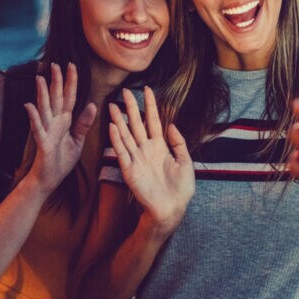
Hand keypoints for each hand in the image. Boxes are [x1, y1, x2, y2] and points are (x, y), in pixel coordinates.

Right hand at [23, 63, 97, 192]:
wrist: (49, 179)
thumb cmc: (61, 160)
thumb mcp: (77, 141)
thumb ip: (83, 123)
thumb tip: (92, 104)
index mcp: (64, 121)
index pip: (69, 97)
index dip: (71, 82)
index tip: (72, 65)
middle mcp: (54, 123)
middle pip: (56, 98)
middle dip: (56, 81)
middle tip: (55, 64)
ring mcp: (47, 131)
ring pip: (45, 108)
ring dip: (42, 94)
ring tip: (40, 78)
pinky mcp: (42, 143)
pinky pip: (37, 128)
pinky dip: (33, 117)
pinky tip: (29, 105)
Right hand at [108, 87, 194, 232]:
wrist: (172, 208)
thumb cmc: (181, 188)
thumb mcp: (185, 162)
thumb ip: (179, 143)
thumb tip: (172, 125)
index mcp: (160, 147)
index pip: (153, 121)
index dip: (150, 105)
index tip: (147, 90)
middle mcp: (146, 150)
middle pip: (136, 124)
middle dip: (130, 107)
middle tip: (124, 91)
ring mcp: (136, 158)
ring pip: (126, 135)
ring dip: (118, 120)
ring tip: (112, 105)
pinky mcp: (129, 169)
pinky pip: (121, 151)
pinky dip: (116, 139)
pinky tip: (113, 126)